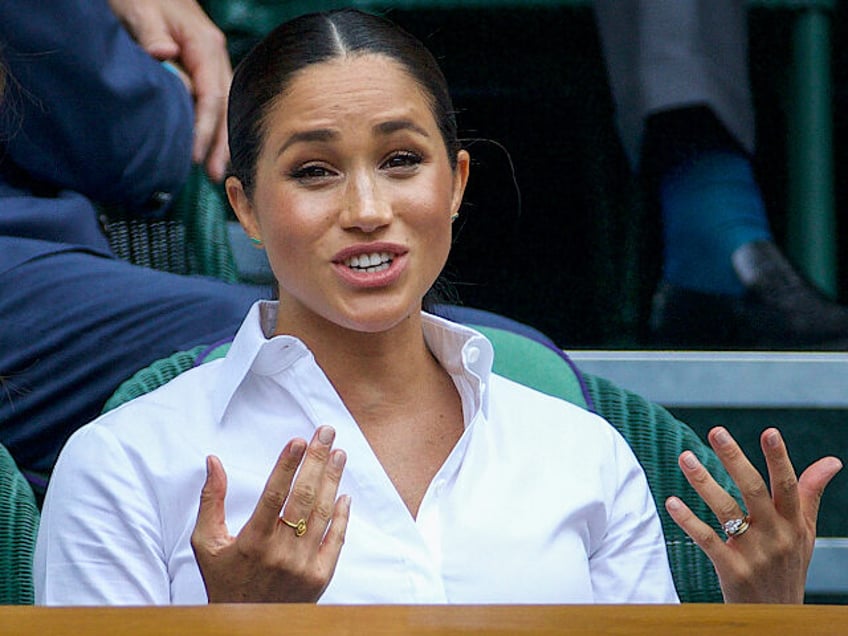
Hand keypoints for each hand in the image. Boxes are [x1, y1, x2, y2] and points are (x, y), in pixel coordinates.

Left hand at [108, 0, 231, 180]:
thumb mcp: (140, 8)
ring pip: (224, 106)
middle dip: (221, 143)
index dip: (205, 129)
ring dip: (221, 139)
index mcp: (204, 44)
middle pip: (225, 106)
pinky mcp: (202, 66)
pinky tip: (210, 145)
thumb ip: (151, 32)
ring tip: (216, 169)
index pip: (211, 96)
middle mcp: (214, 55)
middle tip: (214, 175)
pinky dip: (214, 125)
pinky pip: (215, 101)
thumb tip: (165, 54)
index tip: (194, 155)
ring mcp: (211, 61)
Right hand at [191, 426, 349, 602]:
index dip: (287, 465)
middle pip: (303, 497)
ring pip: (322, 514)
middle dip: (316, 460)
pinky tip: (344, 492)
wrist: (247, 625)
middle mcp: (281, 553)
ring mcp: (303, 566)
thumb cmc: (225, 580)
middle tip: (326, 433)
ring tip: (338, 454)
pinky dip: (341, 514)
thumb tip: (213, 462)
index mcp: (252, 542)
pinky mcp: (320, 576)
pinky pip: (336, 539)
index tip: (298, 440)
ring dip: (333, 480)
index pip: (274, 494)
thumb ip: (211, 500)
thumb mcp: (207, 543)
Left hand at [665, 426, 841, 603]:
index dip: (779, 459)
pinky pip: (708, 540)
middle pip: (754, 491)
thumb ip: (810, 494)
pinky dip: (689, 521)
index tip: (769, 432)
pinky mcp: (732, 570)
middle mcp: (776, 536)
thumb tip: (832, 461)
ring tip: (685, 457)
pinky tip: (672, 502)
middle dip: (735, 459)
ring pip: (727, 511)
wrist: (777, 618)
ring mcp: (754, 554)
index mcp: (794, 524)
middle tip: (716, 432)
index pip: (788, 486)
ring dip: (704, 482)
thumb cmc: (788, 566)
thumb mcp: (804, 533)